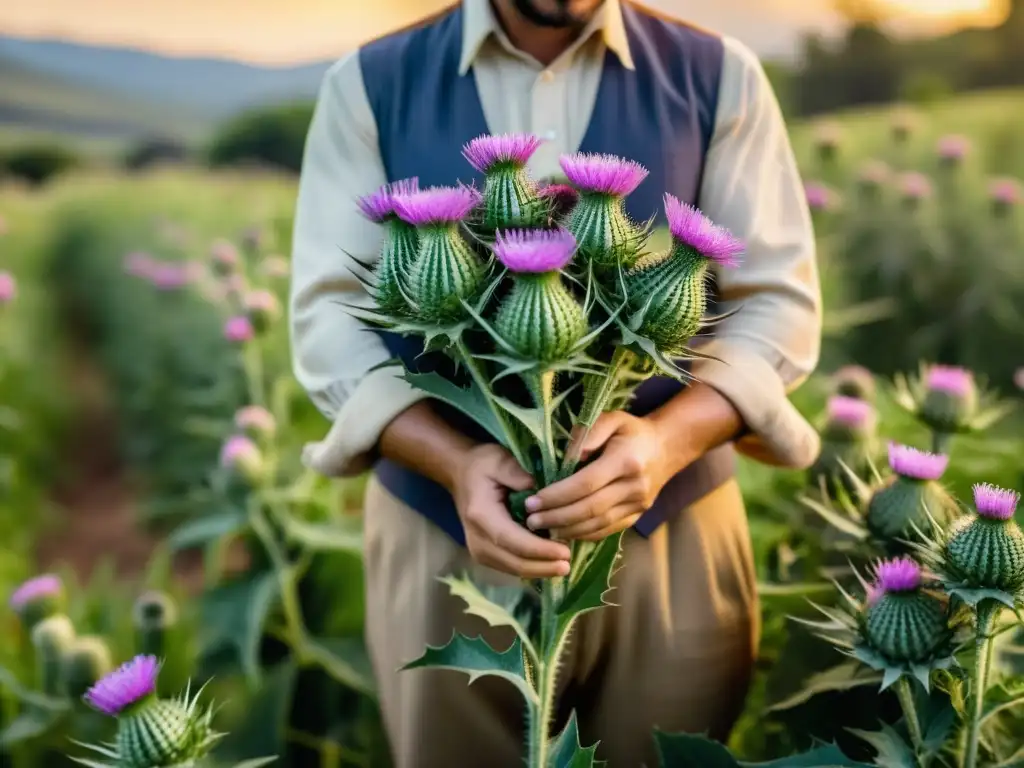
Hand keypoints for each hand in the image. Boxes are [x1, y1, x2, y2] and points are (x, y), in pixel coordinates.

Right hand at [451, 444, 570, 577]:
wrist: (460, 474)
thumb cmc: (482, 465)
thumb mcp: (499, 460)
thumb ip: (518, 474)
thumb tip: (542, 492)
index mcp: (481, 515)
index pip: (512, 540)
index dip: (539, 549)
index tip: (565, 552)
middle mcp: (477, 538)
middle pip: (513, 562)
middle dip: (543, 566)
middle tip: (568, 565)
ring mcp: (478, 549)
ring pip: (513, 569)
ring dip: (539, 570)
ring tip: (563, 565)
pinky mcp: (485, 555)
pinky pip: (510, 567)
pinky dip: (531, 568)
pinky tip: (549, 564)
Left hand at [524, 411, 679, 541]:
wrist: (667, 448)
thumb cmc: (632, 431)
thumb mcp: (612, 419)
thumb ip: (588, 432)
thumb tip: (566, 457)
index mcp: (626, 460)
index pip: (586, 484)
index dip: (557, 495)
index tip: (533, 500)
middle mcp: (634, 486)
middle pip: (590, 509)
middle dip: (556, 517)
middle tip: (530, 520)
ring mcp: (638, 505)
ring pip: (598, 525)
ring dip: (566, 530)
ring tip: (541, 529)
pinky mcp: (637, 517)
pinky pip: (606, 530)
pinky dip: (583, 534)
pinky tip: (563, 533)